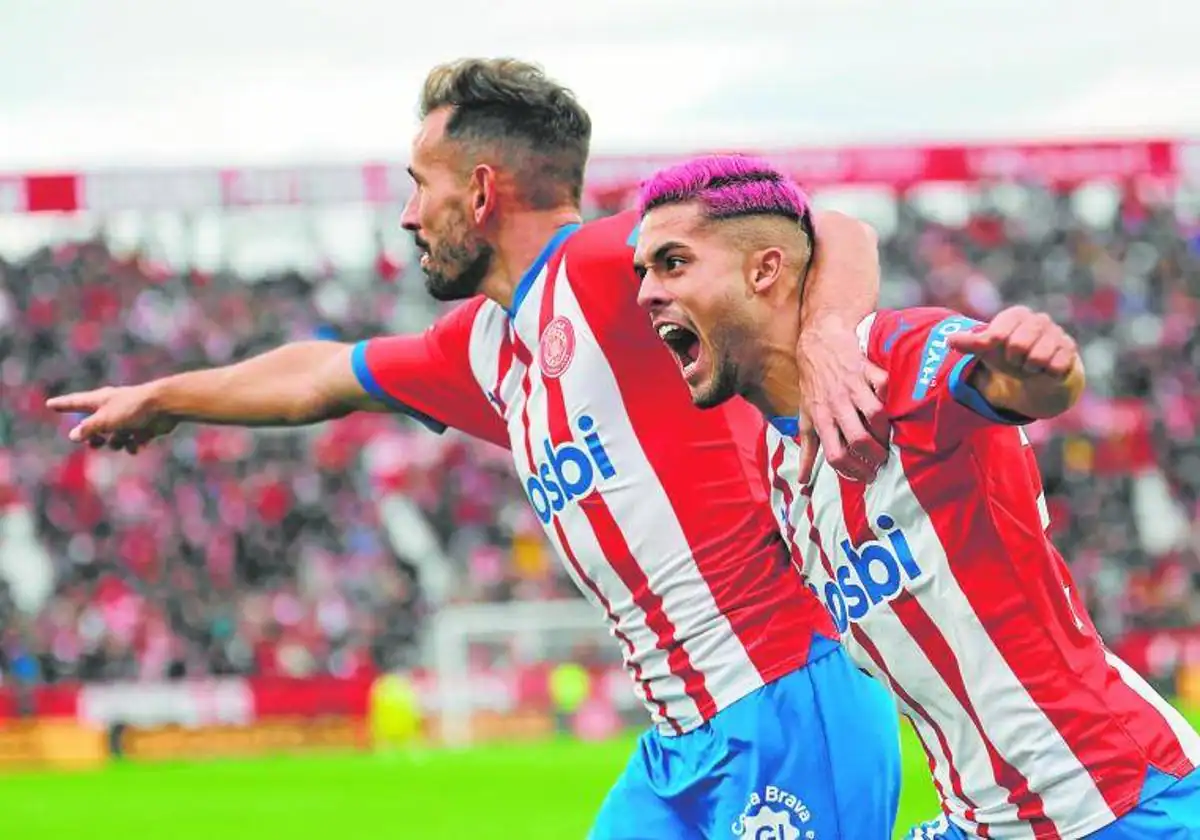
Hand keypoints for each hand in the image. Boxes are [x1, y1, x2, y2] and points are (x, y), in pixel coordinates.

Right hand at [46, 385, 177, 453]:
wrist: (165, 406)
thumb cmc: (132, 409)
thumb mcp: (105, 420)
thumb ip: (88, 428)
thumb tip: (73, 436)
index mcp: (100, 400)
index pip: (76, 402)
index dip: (63, 404)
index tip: (50, 404)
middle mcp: (113, 408)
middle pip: (95, 426)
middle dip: (94, 438)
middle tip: (95, 443)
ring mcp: (129, 418)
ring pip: (115, 437)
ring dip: (116, 443)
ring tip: (122, 441)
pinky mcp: (144, 426)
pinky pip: (133, 441)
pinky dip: (134, 445)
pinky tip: (138, 446)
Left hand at [796, 316, 889, 483]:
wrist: (819, 342)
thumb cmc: (812, 383)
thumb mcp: (805, 416)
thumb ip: (808, 449)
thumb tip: (804, 480)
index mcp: (820, 418)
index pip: (835, 454)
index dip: (853, 470)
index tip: (865, 476)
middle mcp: (836, 404)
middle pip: (858, 439)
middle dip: (874, 456)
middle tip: (881, 462)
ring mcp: (853, 386)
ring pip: (875, 415)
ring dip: (885, 432)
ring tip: (887, 440)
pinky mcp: (867, 370)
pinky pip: (884, 387)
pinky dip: (889, 396)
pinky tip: (889, 406)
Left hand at [948, 306, 1077, 380]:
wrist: (1037, 372)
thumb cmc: (1009, 356)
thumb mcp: (988, 350)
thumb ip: (970, 343)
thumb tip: (950, 340)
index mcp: (1017, 314)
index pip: (997, 334)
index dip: (994, 346)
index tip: (997, 347)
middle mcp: (1039, 320)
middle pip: (1018, 346)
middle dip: (1014, 360)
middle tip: (1017, 360)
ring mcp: (1057, 333)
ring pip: (1037, 358)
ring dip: (1030, 368)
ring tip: (1031, 364)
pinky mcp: (1071, 350)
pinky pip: (1055, 367)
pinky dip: (1047, 374)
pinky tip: (1046, 369)